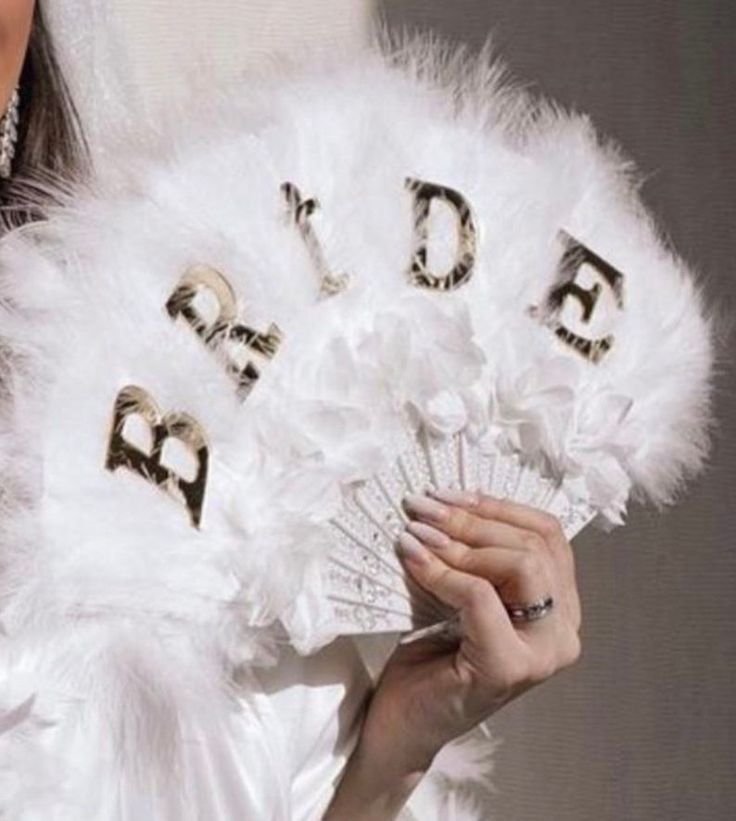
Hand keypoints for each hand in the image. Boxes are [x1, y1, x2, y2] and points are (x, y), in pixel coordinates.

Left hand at [325, 489, 581, 819]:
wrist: (403, 723)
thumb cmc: (430, 656)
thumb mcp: (458, 592)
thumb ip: (470, 555)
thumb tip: (445, 499)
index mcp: (558, 609)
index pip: (548, 536)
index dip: (497, 507)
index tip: (448, 494)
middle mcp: (562, 632)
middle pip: (535, 545)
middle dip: (473, 520)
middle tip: (423, 508)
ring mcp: (542, 654)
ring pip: (521, 565)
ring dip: (460, 542)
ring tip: (416, 531)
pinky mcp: (509, 667)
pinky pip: (481, 596)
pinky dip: (443, 571)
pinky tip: (413, 558)